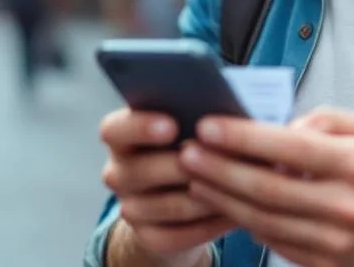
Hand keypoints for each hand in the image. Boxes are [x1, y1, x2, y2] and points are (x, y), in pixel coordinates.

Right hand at [99, 108, 233, 260]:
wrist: (182, 199)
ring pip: (169, 206)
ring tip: (239, 187)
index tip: (171, 126)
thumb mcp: (189, 127)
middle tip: (217, 160)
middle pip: (142, 171)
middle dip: (183, 166)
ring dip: (206, 197)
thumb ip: (194, 117)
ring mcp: (129, 208)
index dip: (139, 128)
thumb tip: (220, 116)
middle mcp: (117, 173)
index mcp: (121, 137)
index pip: (115, 130)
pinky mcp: (147, 238)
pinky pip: (178, 236)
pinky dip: (209, 226)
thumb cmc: (192, 146)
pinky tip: (232, 214)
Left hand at [179, 108, 353, 266]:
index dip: (243, 137)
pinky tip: (223, 202)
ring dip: (222, 197)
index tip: (208, 125)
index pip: (290, 147)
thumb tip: (285, 126)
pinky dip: (244, 221)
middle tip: (187, 152)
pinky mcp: (323, 265)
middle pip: (267, 187)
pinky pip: (273, 241)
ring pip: (263, 218)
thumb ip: (328, 120)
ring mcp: (334, 241)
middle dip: (219, 168)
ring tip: (194, 177)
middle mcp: (346, 206)